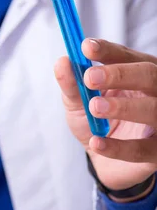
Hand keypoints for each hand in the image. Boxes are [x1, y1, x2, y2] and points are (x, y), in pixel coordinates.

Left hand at [55, 38, 156, 196]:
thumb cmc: (96, 123)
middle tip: (90, 77)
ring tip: (95, 106)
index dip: (108, 51)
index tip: (85, 48)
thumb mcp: (78, 102)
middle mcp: (155, 93)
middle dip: (120, 74)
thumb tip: (62, 61)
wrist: (106, 162)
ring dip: (123, 106)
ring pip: (153, 109)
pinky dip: (118, 147)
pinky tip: (95, 142)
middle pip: (149, 75)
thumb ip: (72, 84)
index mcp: (136, 75)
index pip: (127, 56)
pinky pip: (142, 149)